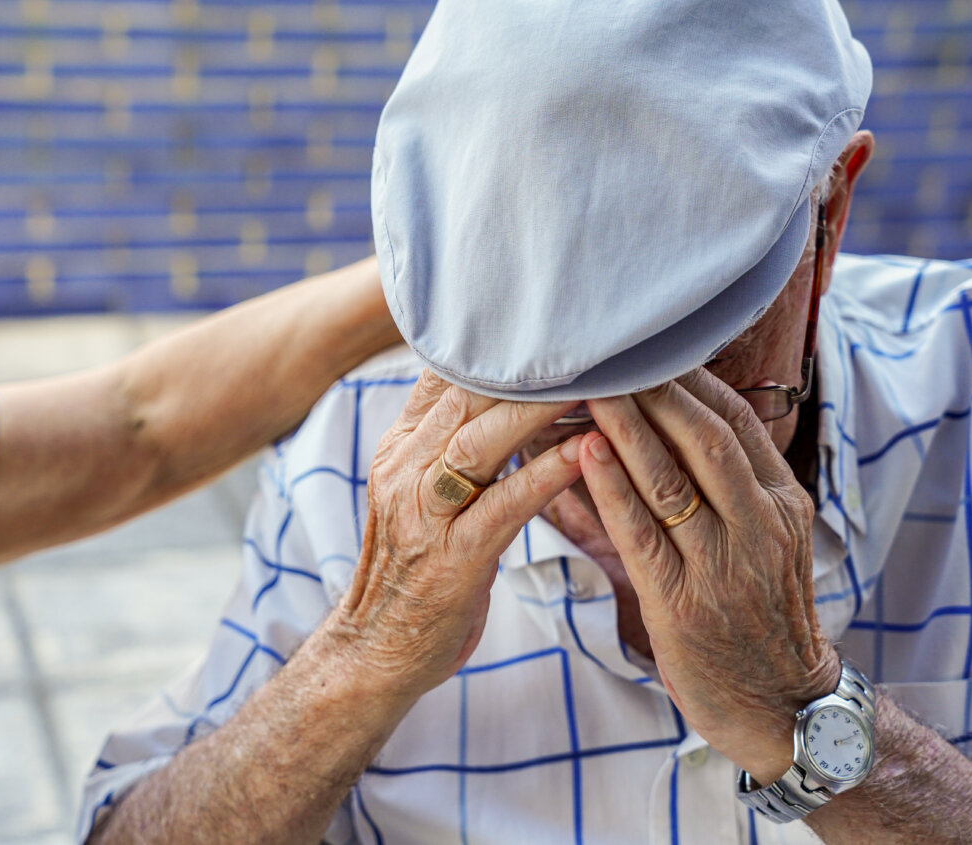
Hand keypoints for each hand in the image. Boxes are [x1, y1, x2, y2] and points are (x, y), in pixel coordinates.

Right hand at [324, 371, 583, 701]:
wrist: (374, 653)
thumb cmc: (415, 569)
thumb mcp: (420, 493)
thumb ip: (451, 442)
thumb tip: (496, 392)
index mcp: (401, 448)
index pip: (446, 374)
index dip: (498, 345)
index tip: (554, 319)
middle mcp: (405, 469)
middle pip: (466, 397)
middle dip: (528, 367)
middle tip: (590, 339)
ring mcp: (423, 514)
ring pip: (480, 441)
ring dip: (541, 408)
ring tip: (597, 382)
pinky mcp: (450, 560)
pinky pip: (503, 504)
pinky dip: (546, 474)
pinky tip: (587, 450)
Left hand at [579, 367, 839, 784]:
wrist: (779, 705)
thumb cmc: (759, 616)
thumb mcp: (767, 542)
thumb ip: (733, 486)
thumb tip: (674, 424)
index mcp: (782, 503)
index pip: (737, 421)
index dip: (692, 379)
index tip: (649, 346)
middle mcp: (760, 526)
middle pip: (705, 437)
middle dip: (654, 390)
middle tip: (608, 352)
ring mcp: (724, 566)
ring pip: (671, 479)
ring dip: (625, 426)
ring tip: (586, 386)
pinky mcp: (683, 604)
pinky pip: (642, 534)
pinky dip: (612, 488)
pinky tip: (583, 452)